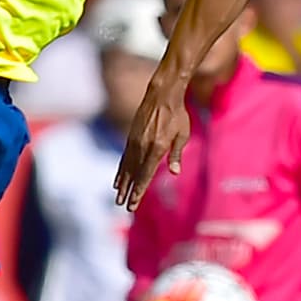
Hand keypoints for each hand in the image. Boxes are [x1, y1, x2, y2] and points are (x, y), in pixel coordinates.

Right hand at [115, 80, 189, 209]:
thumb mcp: (183, 134)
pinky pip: (124, 157)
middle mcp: (143, 146)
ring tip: (118, 197)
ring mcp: (135, 141)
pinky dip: (121, 170)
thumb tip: (174, 172)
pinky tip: (118, 179)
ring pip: (126, 167)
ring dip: (122, 183)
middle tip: (124, 206)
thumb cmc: (177, 115)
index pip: (146, 175)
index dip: (139, 191)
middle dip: (129, 192)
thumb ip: (176, 154)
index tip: (133, 204)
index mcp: (157, 147)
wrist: (162, 94)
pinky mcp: (131, 136)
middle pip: (134, 174)